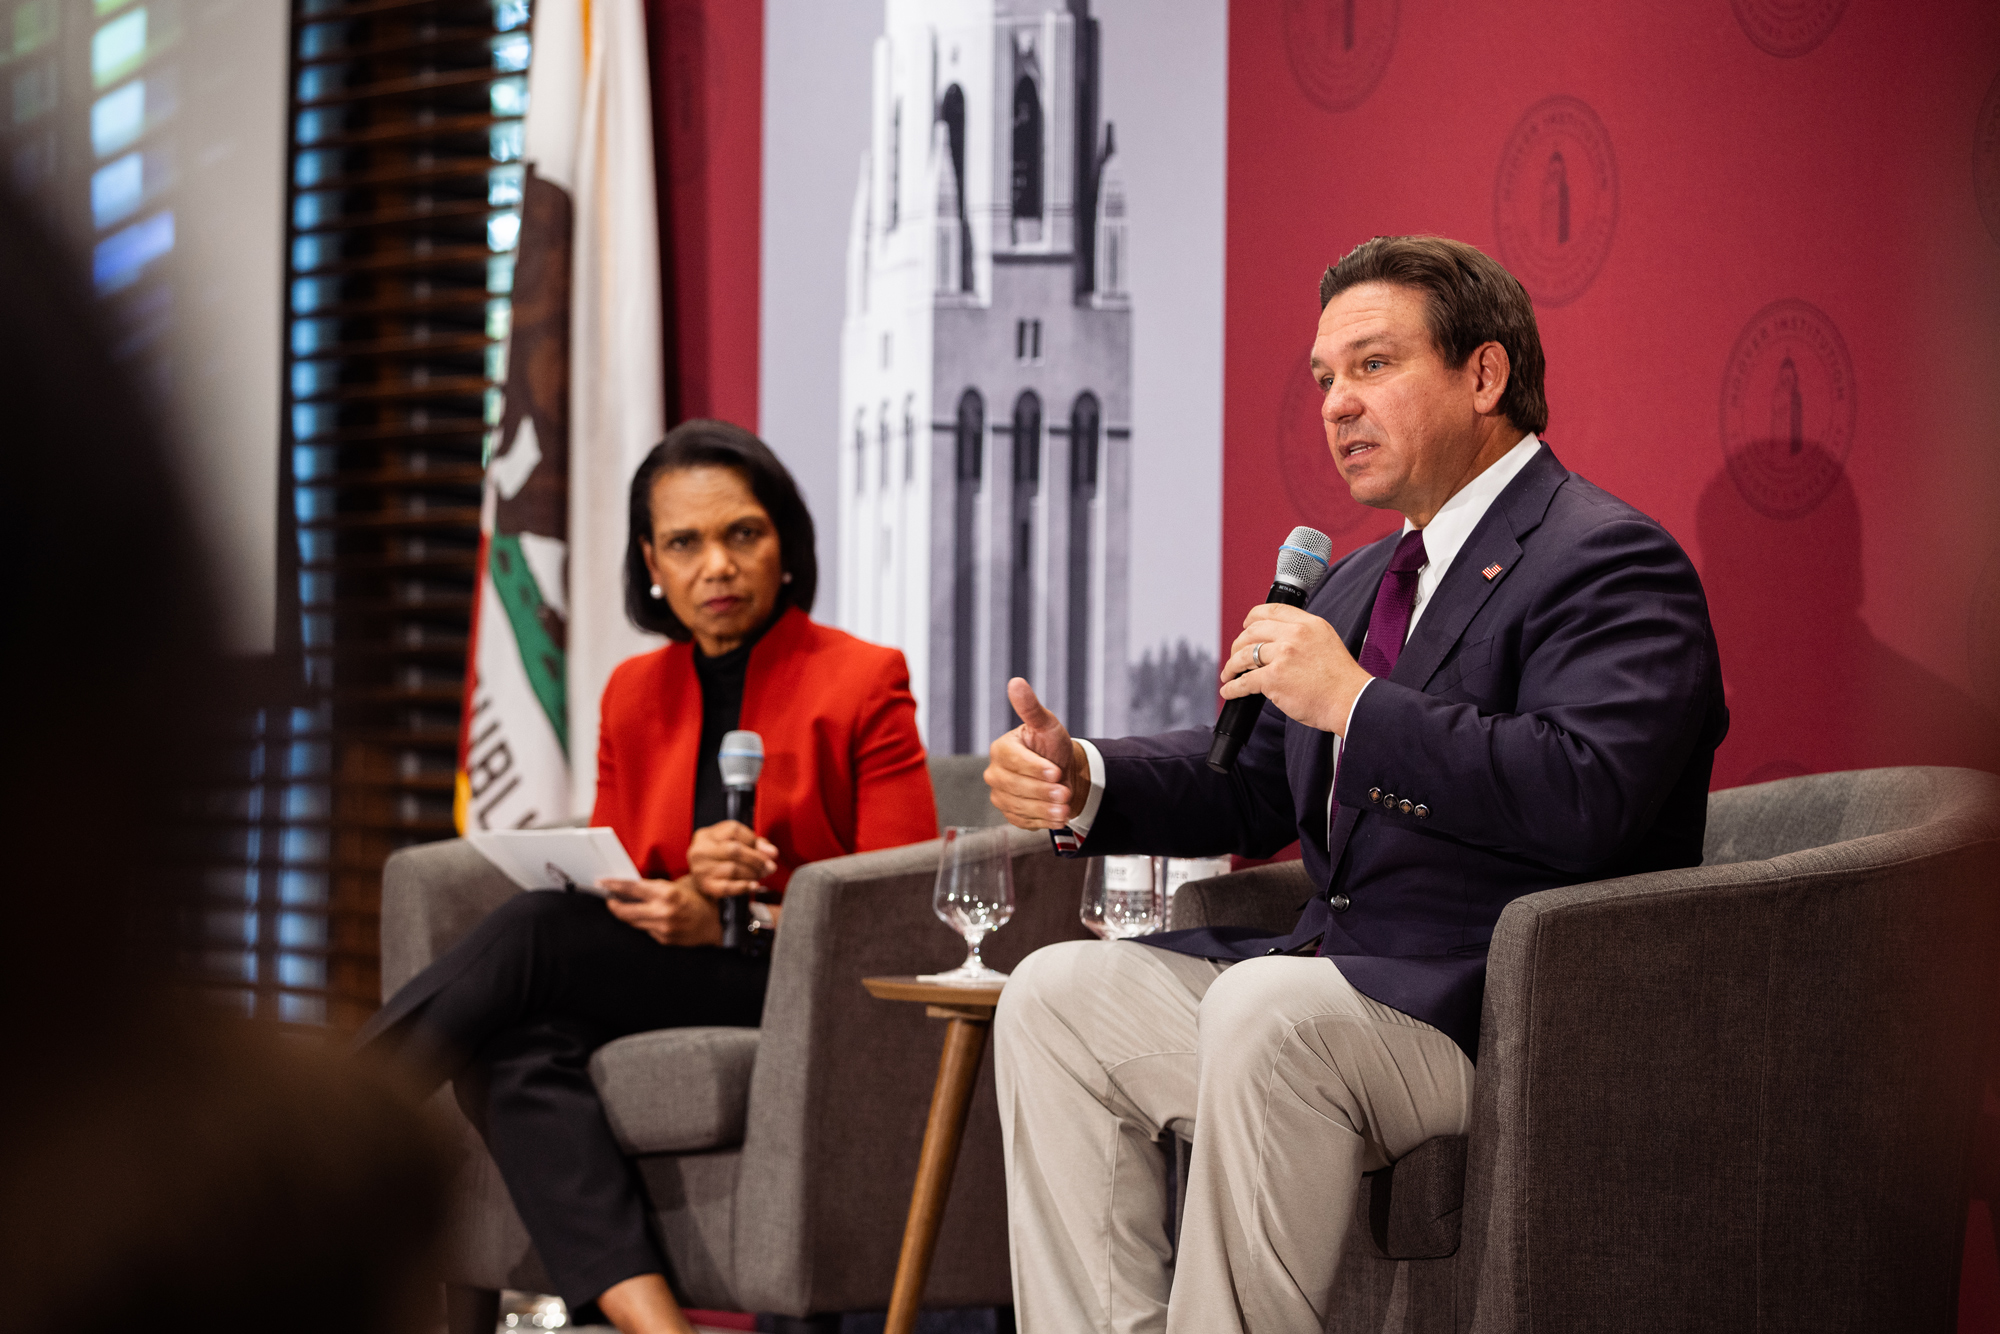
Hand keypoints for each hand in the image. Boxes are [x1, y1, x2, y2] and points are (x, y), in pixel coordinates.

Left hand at [597, 876, 722, 945]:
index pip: (631, 888)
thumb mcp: (681, 883)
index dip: (613, 886)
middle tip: (609, 899)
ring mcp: (662, 928)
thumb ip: (659, 885)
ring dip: (626, 914)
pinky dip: (642, 923)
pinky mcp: (664, 939)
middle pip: (624, 910)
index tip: (603, 884)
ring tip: (624, 906)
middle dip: (613, 904)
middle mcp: (662, 912)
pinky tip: (646, 917)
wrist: (718, 922)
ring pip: (632, 922)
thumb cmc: (703, 899)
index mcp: (666, 893)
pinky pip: (645, 930)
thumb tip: (635, 885)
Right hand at [686, 820, 778, 898]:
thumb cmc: (719, 862)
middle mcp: (700, 850)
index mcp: (706, 835)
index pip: (734, 830)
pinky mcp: (706, 887)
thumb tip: (772, 853)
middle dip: (757, 859)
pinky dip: (745, 887)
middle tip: (769, 867)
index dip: (753, 839)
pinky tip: (754, 886)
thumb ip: (755, 846)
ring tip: (761, 875)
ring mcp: (701, 869)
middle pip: (734, 849)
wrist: (697, 887)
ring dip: (753, 873)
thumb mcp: (733, 846)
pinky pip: (728, 887)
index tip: (763, 849)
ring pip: (733, 869)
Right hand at [985, 678, 1086, 829]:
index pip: (1013, 761)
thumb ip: (1031, 708)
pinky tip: (1058, 816)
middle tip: (1065, 793)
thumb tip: (1016, 682)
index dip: (1035, 768)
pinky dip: (1042, 820)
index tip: (1056, 771)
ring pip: (1019, 805)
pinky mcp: (1009, 813)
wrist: (1063, 773)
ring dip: (1044, 809)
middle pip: (1015, 786)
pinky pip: (1022, 820)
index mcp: (1001, 749)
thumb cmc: (1052, 746)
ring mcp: (1000, 794)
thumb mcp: (1047, 725)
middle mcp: (995, 772)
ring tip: (1065, 807)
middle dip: (1043, 791)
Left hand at [1219, 603, 1373, 734]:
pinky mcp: (1274, 678)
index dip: (1251, 618)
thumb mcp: (1326, 642)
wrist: (1350, 701)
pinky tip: (1229, 690)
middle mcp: (1294, 635)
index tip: (1245, 626)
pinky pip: (1244, 680)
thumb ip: (1303, 636)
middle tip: (1235, 656)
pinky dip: (1232, 687)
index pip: (1271, 610)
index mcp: (1308, 623)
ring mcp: (1283, 655)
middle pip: (1252, 632)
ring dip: (1231, 666)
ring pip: (1243, 655)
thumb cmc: (1341, 680)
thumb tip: (1277, 641)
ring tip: (1228, 674)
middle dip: (1238, 644)